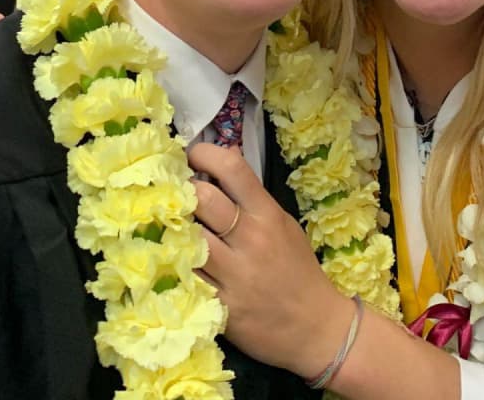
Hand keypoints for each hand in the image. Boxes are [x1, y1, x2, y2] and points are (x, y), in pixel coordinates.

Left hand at [189, 142, 352, 379]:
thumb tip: (226, 157)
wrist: (316, 328)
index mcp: (267, 215)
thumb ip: (254, 196)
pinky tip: (169, 257)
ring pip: (188, 237)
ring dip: (173, 226)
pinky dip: (175, 264)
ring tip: (167, 220)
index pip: (233, 169)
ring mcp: (233, 274)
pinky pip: (187, 277)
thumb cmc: (298, 270)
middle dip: (182, 188)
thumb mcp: (283, 225)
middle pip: (202, 199)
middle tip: (173, 189)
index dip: (205, 154)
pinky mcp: (220, 306)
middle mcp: (250, 239)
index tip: (192, 156)